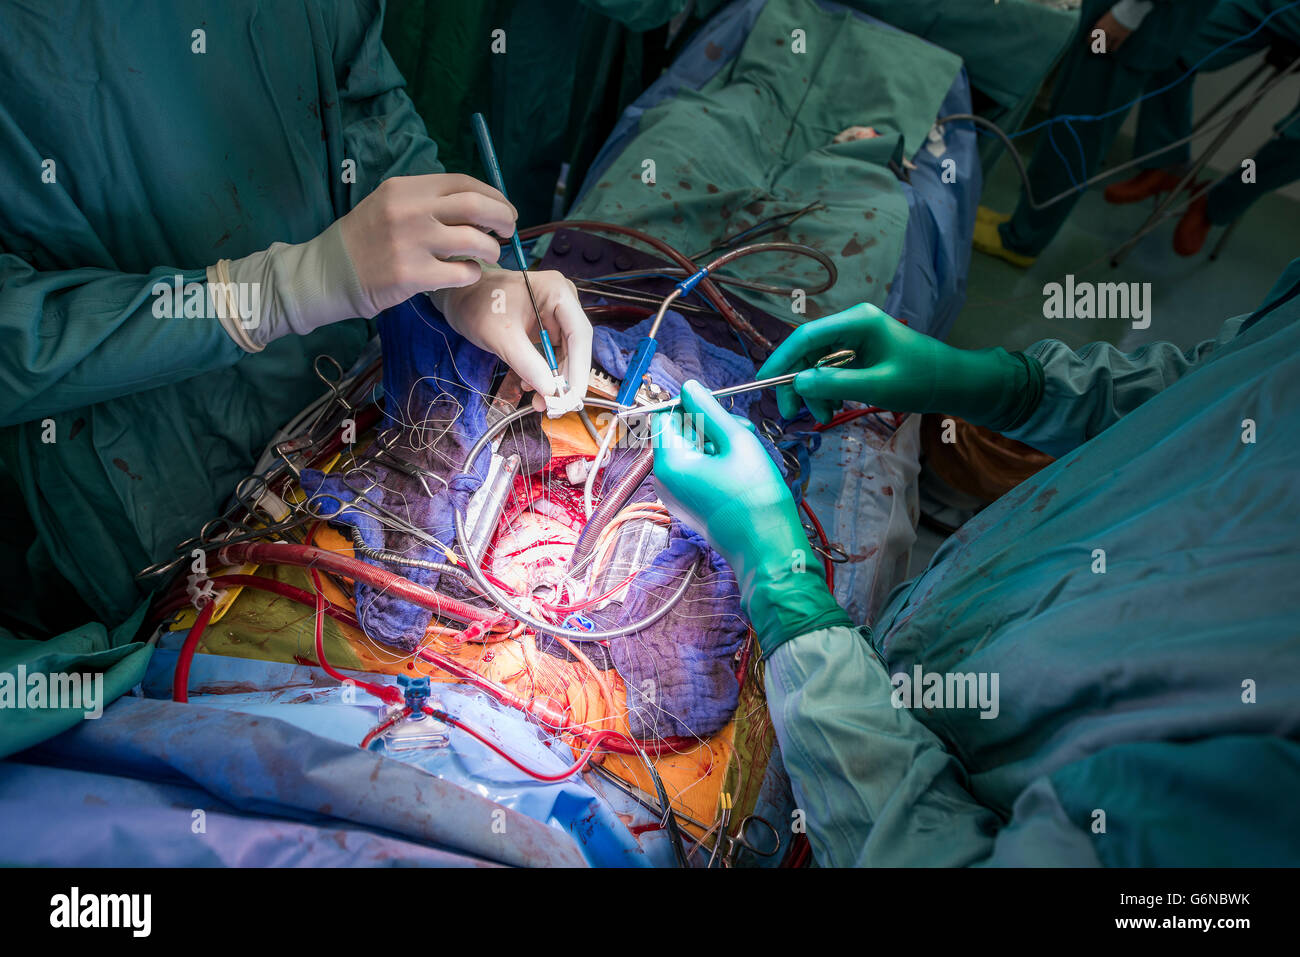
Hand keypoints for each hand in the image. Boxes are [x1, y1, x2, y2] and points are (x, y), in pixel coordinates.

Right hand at [213, 173, 518, 350]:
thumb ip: (430, 202)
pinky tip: (466, 275)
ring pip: (474, 242)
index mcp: (407, 188)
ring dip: (491, 250)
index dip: (494, 196)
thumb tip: (480, 207)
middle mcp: (411, 210)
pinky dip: (472, 274)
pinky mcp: (412, 275)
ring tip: (489, 256)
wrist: (330, 271)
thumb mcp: (392, 205)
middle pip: (476, 207)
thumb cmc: (367, 239)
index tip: (506, 209)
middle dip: (502, 218)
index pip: (464, 183)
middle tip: (509, 230)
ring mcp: (412, 242)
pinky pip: (461, 273)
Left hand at [435, 268, 591, 402]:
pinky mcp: (546, 328)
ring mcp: (556, 315)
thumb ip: (527, 363)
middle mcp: (563, 302)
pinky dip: (543, 373)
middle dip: (566, 378)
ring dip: (554, 380)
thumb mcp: (501, 336)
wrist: (459, 297)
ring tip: (539, 401)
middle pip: (576, 346)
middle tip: (556, 406)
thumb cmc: (477, 305)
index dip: (579, 368)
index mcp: (557, 291)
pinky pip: (553, 355)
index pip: (579, 335)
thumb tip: (550, 391)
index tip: (573, 397)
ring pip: (566, 354)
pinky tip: (530, 385)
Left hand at [652, 380, 850, 656]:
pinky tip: (740, 467)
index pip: (665, 417)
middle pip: (677, 433)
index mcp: (668, 462)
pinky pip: (695, 470)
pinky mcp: (688, 503)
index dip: (691, 408)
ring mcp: (674, 494)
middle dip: (708, 425)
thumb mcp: (736, 441)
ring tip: (746, 450)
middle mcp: (663, 479)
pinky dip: (715, 462)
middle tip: (743, 430)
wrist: (766, 546)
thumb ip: (709, 410)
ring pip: (690, 450)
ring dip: (717, 443)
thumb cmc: (754, 496)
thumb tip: (688, 386)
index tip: (720, 413)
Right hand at [757, 303, 1032, 428]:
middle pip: (807, 350)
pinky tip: (834, 405)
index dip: (781, 360)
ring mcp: (856, 336)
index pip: (805, 337)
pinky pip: (831, 367)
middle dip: (797, 382)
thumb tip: (798, 382)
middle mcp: (852, 323)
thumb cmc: (922, 381)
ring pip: (817, 361)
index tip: (764, 384)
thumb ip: (835, 383)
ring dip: (814, 389)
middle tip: (791, 414)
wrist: (955, 382)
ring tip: (825, 414)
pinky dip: (827, 388)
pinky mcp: (860, 350)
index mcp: (857, 322)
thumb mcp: (877, 386)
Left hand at [1088, 11, 1131, 53]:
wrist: (1128, 11)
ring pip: (1104, 47)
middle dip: (1096, 47)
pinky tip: (1112, 48)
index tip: (1091, 44)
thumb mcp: (1105, 18)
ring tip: (1105, 48)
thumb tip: (1098, 34)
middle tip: (1098, 48)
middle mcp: (1103, 32)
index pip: (1090, 38)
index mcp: (1098, 26)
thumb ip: (1100, 26)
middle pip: (1096, 44)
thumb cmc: (1116, 13)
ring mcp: (1112, 36)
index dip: (1090, 42)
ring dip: (1104, 48)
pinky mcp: (1120, 38)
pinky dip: (1112, 49)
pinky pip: (1113, 48)